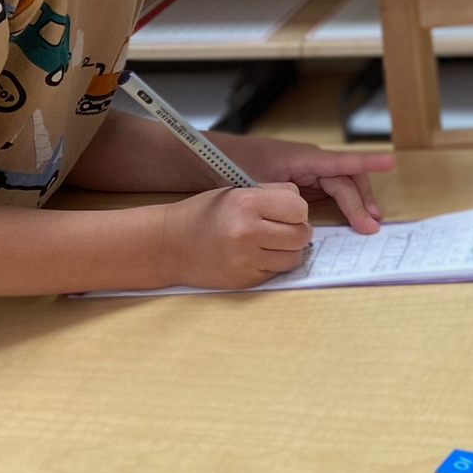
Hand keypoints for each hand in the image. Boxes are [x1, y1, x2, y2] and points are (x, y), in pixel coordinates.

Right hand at [165, 182, 310, 289]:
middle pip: (301, 234)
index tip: (286, 211)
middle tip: (281, 228)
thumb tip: (302, 210)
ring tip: (269, 242)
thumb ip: (270, 196)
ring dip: (288, 250)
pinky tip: (255, 255)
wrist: (170, 245)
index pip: (298, 207)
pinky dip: (273, 264)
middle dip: (297, 230)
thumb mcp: (235, 192)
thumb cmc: (205, 214)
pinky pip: (277, 272)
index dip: (296, 210)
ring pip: (294, 257)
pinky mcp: (245, 280)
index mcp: (245, 203)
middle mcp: (246, 232)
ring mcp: (246, 259)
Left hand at [214, 135, 393, 233]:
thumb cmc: (235, 166)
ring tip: (369, 223)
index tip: (390, 162)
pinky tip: (353, 219)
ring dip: (357, 204)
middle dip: (362, 201)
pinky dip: (345, 205)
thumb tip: (300, 213)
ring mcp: (310, 171)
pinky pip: (332, 191)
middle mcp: (312, 162)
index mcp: (303, 158)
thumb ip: (280, 196)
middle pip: (347, 179)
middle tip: (372, 224)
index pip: (341, 160)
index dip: (366, 162)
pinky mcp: (306, 181)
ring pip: (343, 186)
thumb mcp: (257, 183)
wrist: (217, 159)